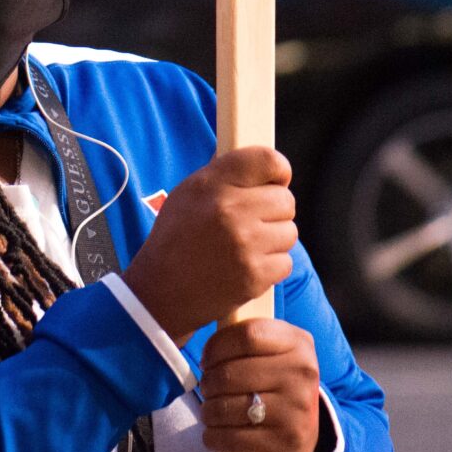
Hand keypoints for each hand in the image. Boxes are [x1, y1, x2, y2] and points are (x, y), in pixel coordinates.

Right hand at [119, 147, 296, 343]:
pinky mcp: (254, 275)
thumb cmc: (175, 238)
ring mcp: (245, 245)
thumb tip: (264, 169)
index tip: (275, 181)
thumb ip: (225, 175)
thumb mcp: (188, 193)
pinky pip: (285, 262)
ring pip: (289, 232)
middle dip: (274, 211)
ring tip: (245, 246)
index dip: (278, 170)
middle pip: (286, 200)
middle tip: (252, 221)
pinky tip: (246, 265)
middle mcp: (230, 211)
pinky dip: (271, 266)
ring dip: (274, 240)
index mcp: (211, 184)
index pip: (267, 161)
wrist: (161, 291)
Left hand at [200, 319, 323, 451]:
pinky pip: (232, 438)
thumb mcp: (276, 350)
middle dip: (208, 383)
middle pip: (231, 374)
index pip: (247, 334)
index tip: (207, 360)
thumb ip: (248, 335)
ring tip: (210, 411)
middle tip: (207, 389)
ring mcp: (296, 411)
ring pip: (227, 408)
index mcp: (298, 344)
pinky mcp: (286, 444)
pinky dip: (213, 437)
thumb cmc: (278, 382)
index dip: (216, 346)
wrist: (308, 433)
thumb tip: (208, 328)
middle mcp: (302, 375)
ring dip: (208, 412)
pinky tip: (214, 434)